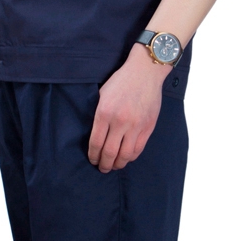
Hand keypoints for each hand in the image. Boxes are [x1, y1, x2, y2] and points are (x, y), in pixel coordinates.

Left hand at [88, 44, 168, 171]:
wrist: (145, 72)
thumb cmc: (121, 82)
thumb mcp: (102, 95)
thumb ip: (98, 115)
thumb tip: (94, 136)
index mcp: (104, 113)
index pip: (96, 143)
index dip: (93, 155)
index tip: (92, 160)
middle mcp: (120, 121)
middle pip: (110, 153)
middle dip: (104, 164)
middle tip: (102, 168)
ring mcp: (136, 125)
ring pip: (125, 155)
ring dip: (118, 164)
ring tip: (114, 166)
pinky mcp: (148, 126)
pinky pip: (138, 148)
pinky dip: (131, 157)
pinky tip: (126, 157)